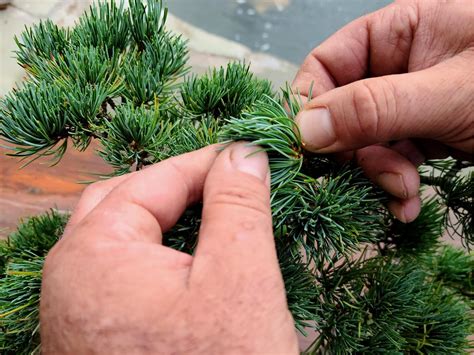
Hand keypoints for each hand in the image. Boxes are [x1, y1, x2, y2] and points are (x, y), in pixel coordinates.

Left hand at [40, 143, 297, 353]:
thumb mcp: (239, 279)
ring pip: (126, 239)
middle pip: (126, 203)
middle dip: (180, 188)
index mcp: (93, 255)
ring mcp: (79, 311)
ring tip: (218, 218)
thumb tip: (243, 153)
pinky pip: (127, 274)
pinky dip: (162, 256)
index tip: (248, 156)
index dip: (206, 162)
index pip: (152, 180)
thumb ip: (238, 205)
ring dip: (170, 221)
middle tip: (228, 185)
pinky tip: (197, 264)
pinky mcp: (97, 336)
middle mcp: (70, 280)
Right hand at [293, 0, 473, 221]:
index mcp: (399, 33)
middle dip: (354, 151)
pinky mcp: (423, 136)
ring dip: (377, 175)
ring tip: (402, 195)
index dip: (311, 105)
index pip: (327, 65)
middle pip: (342, 111)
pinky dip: (393, 186)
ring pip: (364, 143)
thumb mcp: (450, 94)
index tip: (309, 146)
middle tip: (373, 176)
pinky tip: (407, 203)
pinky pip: (389, 161)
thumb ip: (374, 107)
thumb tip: (306, 129)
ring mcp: (409, 105)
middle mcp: (398, 67)